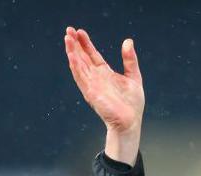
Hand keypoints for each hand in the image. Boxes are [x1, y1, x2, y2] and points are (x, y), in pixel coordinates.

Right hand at [64, 26, 143, 163]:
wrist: (130, 122)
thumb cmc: (132, 104)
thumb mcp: (134, 76)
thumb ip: (130, 60)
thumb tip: (128, 41)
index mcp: (105, 74)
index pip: (92, 55)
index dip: (86, 43)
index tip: (79, 31)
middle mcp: (96, 78)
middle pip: (82, 58)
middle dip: (75, 44)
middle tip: (68, 30)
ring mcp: (92, 85)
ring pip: (79, 65)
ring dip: (72, 52)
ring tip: (67, 38)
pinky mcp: (91, 93)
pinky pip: (81, 78)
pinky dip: (76, 67)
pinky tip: (71, 56)